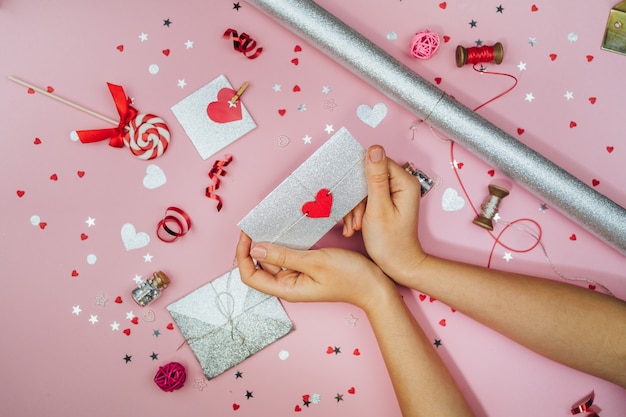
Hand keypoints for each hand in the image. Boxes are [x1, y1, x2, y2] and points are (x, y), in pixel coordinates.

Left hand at [236, 232, 395, 311]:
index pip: (250, 276)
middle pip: (260, 265)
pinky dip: (284, 242)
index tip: (247, 234)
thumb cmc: (350, 277)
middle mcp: (288, 284)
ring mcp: (297, 276)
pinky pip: (288, 254)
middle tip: (258, 222)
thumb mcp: (315, 262)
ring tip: (271, 222)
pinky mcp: (307, 268)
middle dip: (255, 244)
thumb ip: (284, 255)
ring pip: (274, 257)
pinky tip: (287, 229)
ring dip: (270, 241)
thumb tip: (255, 248)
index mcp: (287, 289)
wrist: (375, 286)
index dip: (242, 255)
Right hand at [343, 145, 426, 285]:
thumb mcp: (378, 208)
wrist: (397, 265)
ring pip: (365, 189)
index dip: (361, 177)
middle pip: (369, 176)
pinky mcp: (387, 202)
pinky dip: (358, 212)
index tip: (353, 196)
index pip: (377, 163)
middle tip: (355, 218)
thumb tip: (374, 148)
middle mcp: (402, 185)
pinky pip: (367, 199)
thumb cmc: (390, 242)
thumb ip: (375, 178)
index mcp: (404, 182)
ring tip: (355, 226)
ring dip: (356, 208)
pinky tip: (355, 227)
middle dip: (357, 198)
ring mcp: (394, 194)